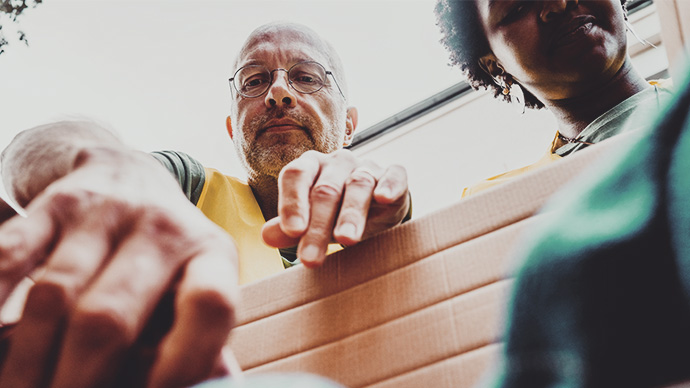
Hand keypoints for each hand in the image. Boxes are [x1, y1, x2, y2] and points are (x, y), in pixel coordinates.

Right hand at [0, 148, 238, 387]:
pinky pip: (11, 257)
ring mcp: (106, 210)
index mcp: (210, 253)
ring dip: (28, 361)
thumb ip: (195, 336)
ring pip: (55, 295)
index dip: (181, 364)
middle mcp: (163, 227)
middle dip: (76, 382)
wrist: (129, 171)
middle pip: (110, 317)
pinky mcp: (55, 202)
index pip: (208, 306)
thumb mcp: (194, 282)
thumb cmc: (166, 252)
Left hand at [261, 149, 409, 267]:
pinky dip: (389, 185)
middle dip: (318, 226)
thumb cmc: (336, 212)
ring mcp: (367, 166)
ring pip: (358, 185)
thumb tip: (267, 236)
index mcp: (310, 166)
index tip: (292, 231)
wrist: (377, 206)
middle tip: (311, 258)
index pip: (296, 176)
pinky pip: (393, 175)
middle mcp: (337, 162)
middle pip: (325, 190)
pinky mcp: (395, 174)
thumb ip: (290, 229)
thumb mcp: (311, 222)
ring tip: (346, 240)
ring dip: (350, 214)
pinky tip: (383, 198)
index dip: (292, 203)